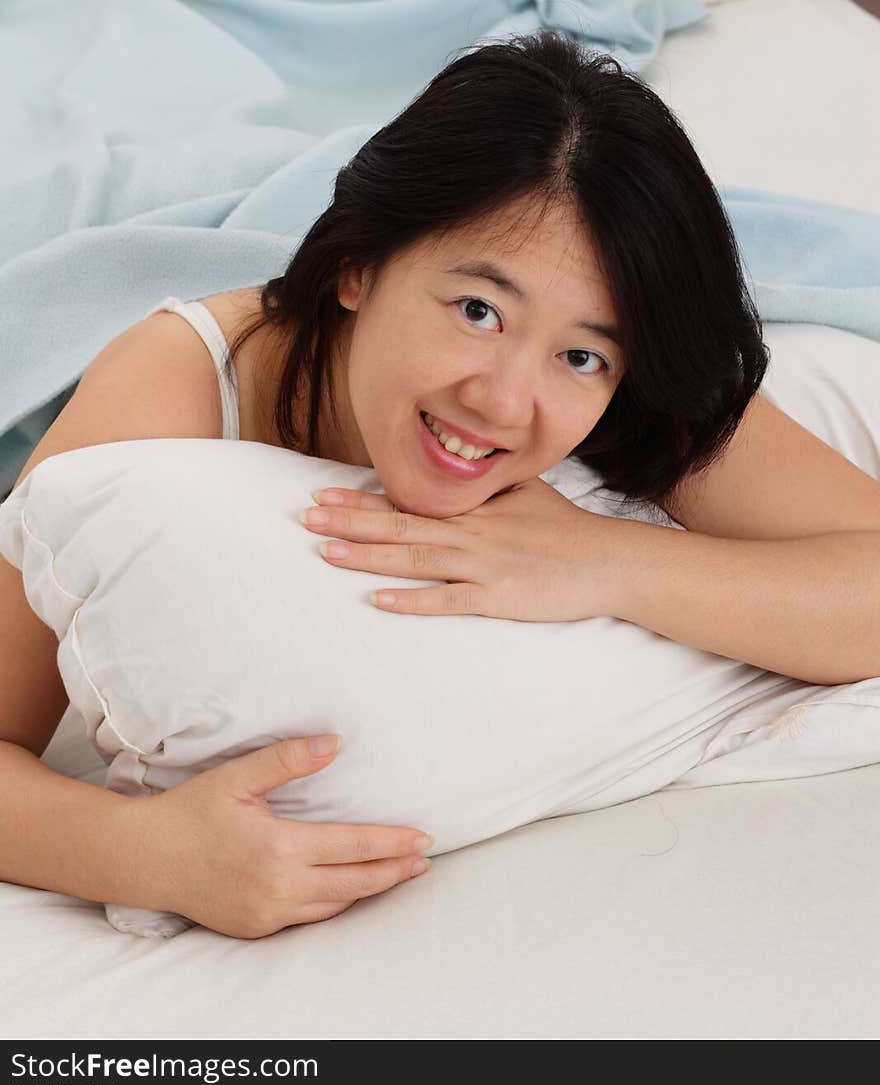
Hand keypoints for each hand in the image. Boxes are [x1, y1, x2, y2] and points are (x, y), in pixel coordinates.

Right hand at [126, 737, 432, 938]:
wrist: (145, 858)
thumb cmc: (191, 811)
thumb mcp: (237, 776)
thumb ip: (288, 759)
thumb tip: (336, 741)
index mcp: (279, 848)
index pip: (354, 847)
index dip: (393, 843)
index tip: (423, 838)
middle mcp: (278, 887)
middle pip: (355, 883)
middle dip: (394, 871)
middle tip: (424, 860)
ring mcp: (268, 913)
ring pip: (335, 906)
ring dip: (370, 890)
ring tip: (398, 874)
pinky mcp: (257, 928)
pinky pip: (309, 918)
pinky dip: (337, 904)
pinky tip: (350, 890)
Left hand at [301, 477, 621, 620]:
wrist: (608, 561)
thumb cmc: (566, 529)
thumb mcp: (524, 496)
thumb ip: (484, 492)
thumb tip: (451, 485)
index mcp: (474, 509)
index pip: (408, 501)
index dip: (363, 499)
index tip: (324, 494)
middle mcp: (471, 533)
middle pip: (400, 525)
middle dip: (349, 521)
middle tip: (306, 515)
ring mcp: (483, 565)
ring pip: (414, 557)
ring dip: (367, 554)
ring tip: (325, 550)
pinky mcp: (497, 597)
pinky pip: (447, 599)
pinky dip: (411, 599)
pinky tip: (378, 599)